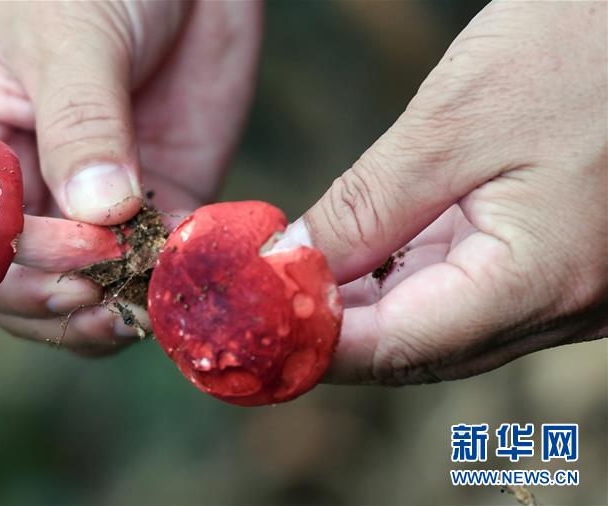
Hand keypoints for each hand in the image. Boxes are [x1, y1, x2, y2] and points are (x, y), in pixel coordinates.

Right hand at [0, 1, 261, 353]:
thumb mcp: (71, 38)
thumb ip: (79, 124)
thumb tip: (97, 212)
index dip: (15, 261)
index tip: (86, 246)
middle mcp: (11, 188)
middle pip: (7, 284)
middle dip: (56, 300)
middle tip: (114, 293)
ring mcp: (78, 204)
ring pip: (69, 295)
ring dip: (103, 313)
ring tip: (144, 306)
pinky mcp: (145, 207)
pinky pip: (140, 272)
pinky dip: (157, 287)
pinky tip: (180, 278)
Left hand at [282, 1, 606, 383]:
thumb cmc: (580, 46)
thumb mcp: (456, 121)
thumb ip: (368, 205)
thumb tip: (293, 262)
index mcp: (539, 282)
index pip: (399, 349)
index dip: (315, 342)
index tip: (251, 319)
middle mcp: (560, 307)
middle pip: (418, 348)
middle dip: (334, 329)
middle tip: (262, 298)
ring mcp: (566, 292)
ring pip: (439, 325)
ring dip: (366, 306)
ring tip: (298, 273)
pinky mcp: (560, 264)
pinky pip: (468, 292)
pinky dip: (407, 279)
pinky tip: (362, 253)